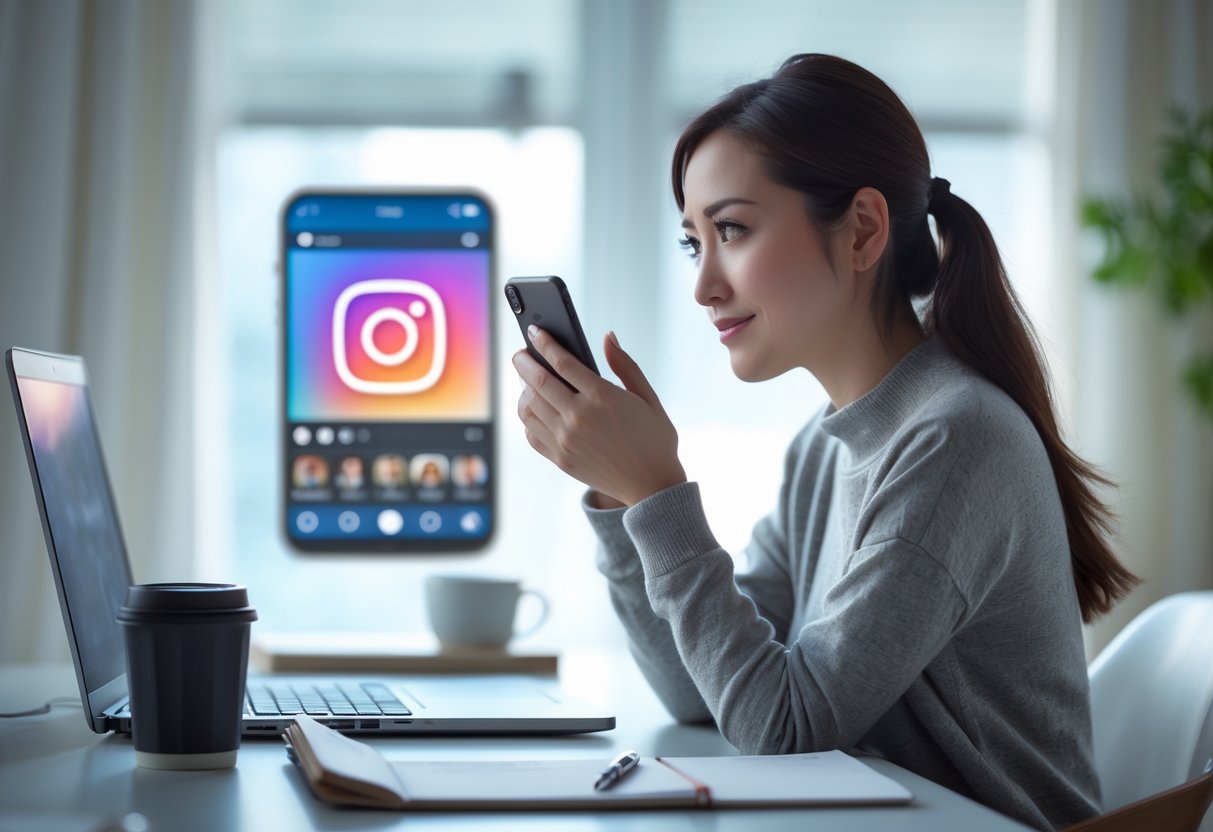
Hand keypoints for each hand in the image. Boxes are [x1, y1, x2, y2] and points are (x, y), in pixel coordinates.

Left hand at [513, 328, 686, 506]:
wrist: (652, 486)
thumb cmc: (655, 439)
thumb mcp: (648, 398)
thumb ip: (625, 365)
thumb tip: (608, 337)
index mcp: (603, 398)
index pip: (562, 362)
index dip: (545, 343)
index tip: (535, 331)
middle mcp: (580, 418)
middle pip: (538, 382)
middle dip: (524, 362)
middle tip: (519, 353)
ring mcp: (566, 440)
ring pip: (530, 407)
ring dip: (522, 390)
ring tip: (526, 381)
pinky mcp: (560, 459)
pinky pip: (531, 433)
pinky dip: (528, 417)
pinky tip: (534, 409)